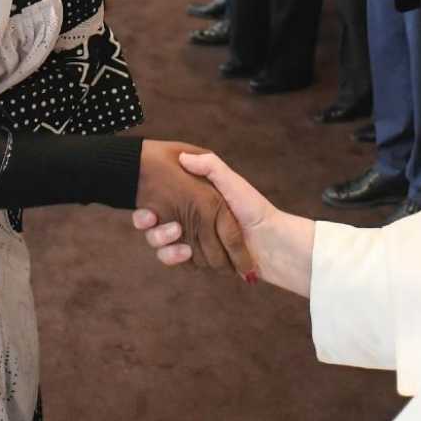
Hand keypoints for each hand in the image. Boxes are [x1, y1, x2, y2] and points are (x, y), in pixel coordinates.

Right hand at [136, 151, 315, 296]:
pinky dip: (176, 259)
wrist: (276, 244)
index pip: (163, 204)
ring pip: (164, 247)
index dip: (148, 209)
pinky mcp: (200, 263)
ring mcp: (195, 244)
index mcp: (197, 204)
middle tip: (152, 221)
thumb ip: (211, 167)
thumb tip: (183, 157)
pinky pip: (178, 262)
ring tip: (175, 237)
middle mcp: (192, 223)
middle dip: (152, 227)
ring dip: (163, 244)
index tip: (145, 208)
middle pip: (157, 227)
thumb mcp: (232, 182)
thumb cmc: (255, 209)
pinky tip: (184, 253)